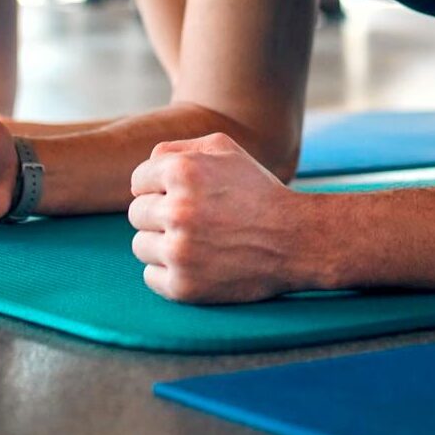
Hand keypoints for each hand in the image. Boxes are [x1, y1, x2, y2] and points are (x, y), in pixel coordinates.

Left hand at [127, 132, 301, 302]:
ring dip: (162, 244)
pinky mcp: (183, 286)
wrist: (297, 240)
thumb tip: (145, 165)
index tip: (186, 197)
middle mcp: (177, 210)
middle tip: (196, 220)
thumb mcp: (225, 149)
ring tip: (197, 242)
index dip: (160, 188)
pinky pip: (150, 276)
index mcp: (182, 171)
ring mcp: (179, 251)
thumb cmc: (259, 191)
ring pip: (140, 246)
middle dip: (161, 215)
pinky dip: (169, 272)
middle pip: (137, 214)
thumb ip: (178, 148)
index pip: (138, 182)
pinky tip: (197, 263)